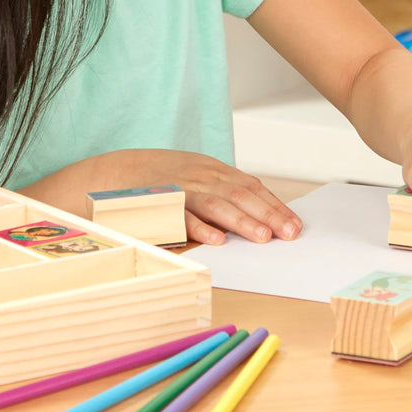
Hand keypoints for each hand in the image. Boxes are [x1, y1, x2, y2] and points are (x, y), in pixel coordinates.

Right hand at [119, 150, 302, 245]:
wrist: (115, 172)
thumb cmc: (164, 179)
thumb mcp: (198, 176)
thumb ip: (225, 192)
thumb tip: (260, 215)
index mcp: (213, 170)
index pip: (251, 187)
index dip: (275, 206)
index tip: (295, 225)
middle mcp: (200, 177)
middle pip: (240, 195)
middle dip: (268, 214)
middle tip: (290, 233)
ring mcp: (180, 190)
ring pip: (216, 205)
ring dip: (241, 221)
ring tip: (263, 237)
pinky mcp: (159, 206)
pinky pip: (181, 217)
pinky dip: (199, 228)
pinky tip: (217, 241)